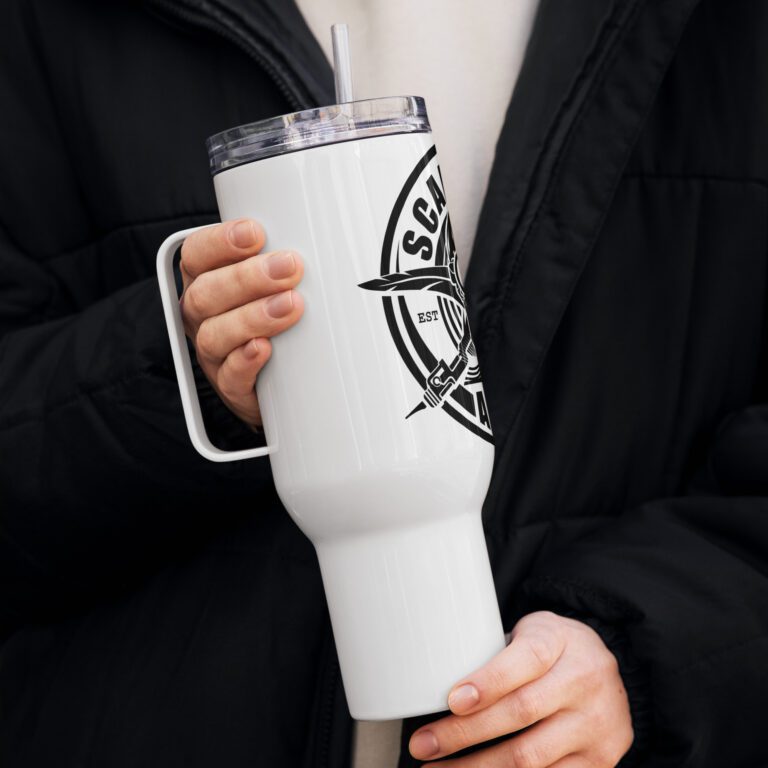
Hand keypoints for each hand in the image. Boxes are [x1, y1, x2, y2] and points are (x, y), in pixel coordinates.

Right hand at [179, 218, 303, 428]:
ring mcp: (213, 352)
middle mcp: (202, 315)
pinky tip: (265, 348)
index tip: (255, 233)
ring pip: (215, 334)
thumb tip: (325, 236)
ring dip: (253, 317)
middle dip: (248, 278)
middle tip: (289, 268)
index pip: (197, 253)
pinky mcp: (230, 386)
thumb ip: (281, 259)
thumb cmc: (276, 319)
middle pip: (206, 293)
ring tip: (290, 306)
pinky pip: (230, 376)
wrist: (281, 381)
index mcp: (206, 280)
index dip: (220, 242)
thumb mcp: (274, 282)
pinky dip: (245, 361)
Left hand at [409, 611, 632, 767]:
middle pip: (521, 712)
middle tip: (424, 744)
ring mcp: (595, 724)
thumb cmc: (552, 647)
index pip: (527, 659)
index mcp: (560, 640)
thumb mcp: (530, 631)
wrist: (607, 668)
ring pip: (531, 757)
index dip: (489, 682)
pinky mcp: (600, 760)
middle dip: (464, 733)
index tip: (452, 701)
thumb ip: (497, 652)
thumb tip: (438, 682)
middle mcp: (583, 681)